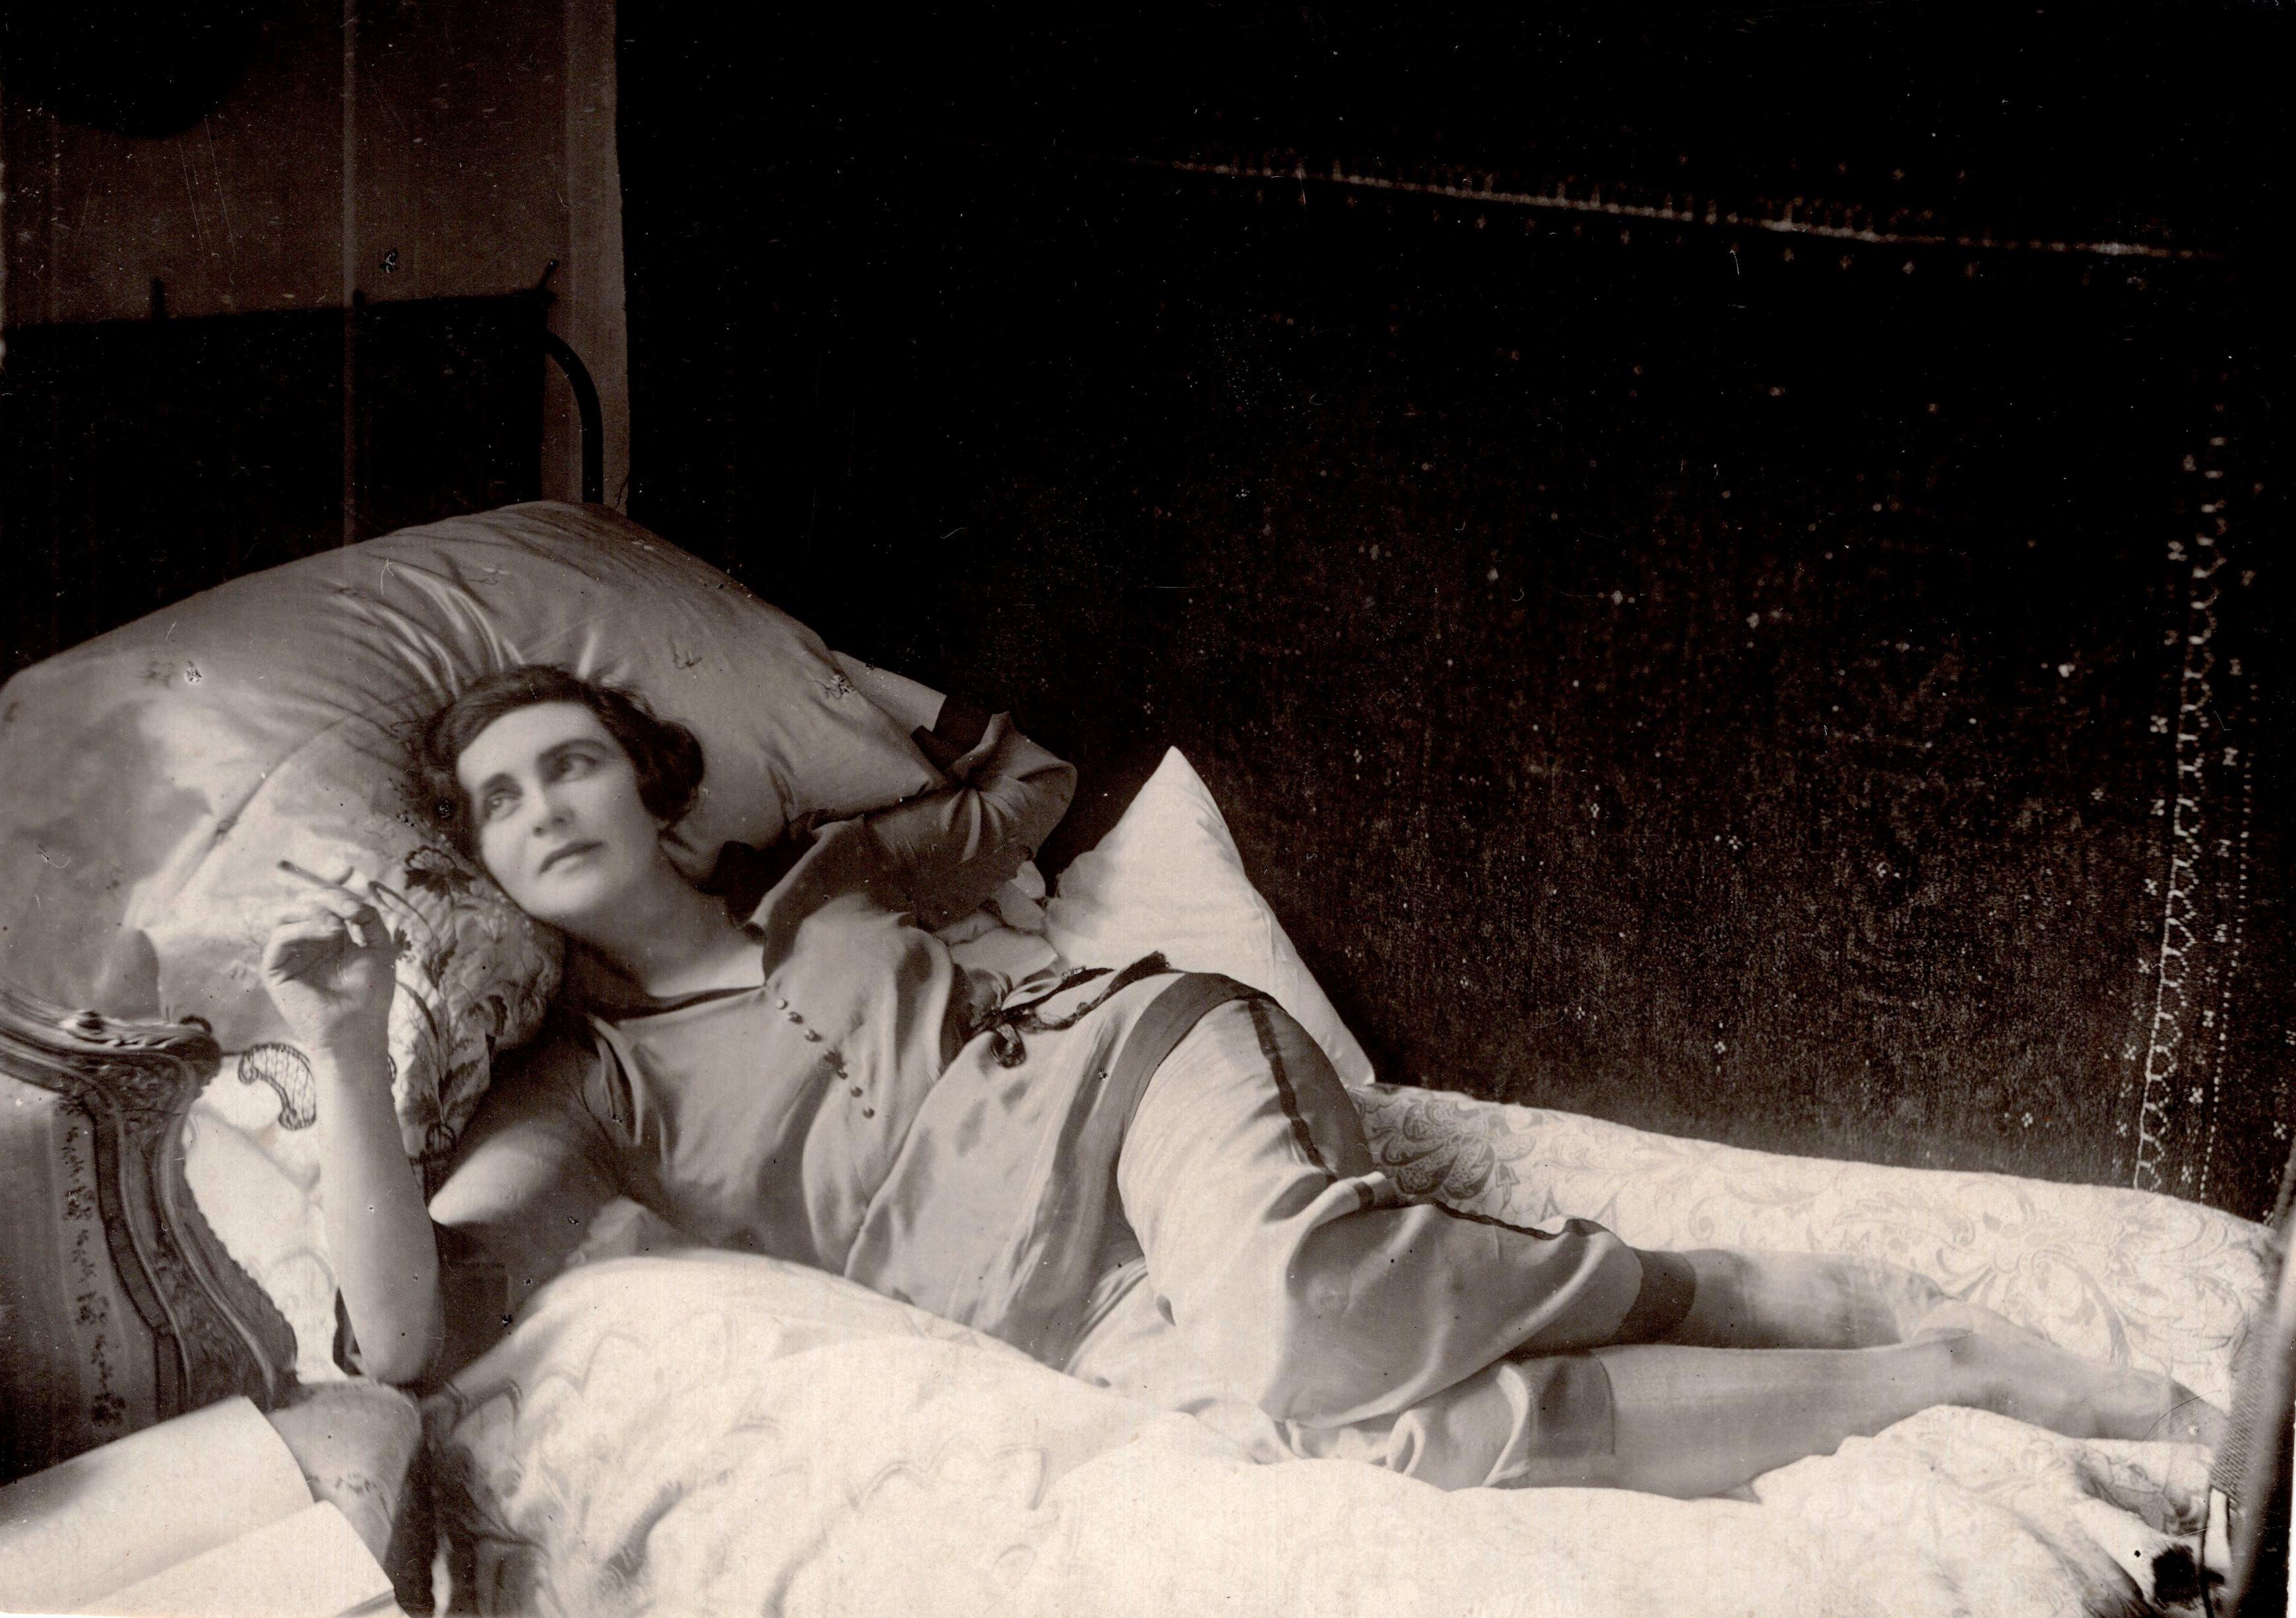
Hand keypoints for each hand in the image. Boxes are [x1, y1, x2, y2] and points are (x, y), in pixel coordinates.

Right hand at [262, 863, 400, 1054]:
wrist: (358, 1030)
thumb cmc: (371, 995)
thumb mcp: (379, 946)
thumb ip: (369, 916)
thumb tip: (352, 894)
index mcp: (330, 935)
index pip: (323, 899)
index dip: (331, 881)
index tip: (346, 869)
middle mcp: (307, 941)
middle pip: (303, 901)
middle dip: (326, 894)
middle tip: (348, 902)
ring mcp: (289, 954)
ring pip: (285, 914)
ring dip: (315, 909)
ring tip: (340, 923)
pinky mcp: (275, 970)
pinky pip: (278, 937)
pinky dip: (303, 927)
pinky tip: (329, 933)